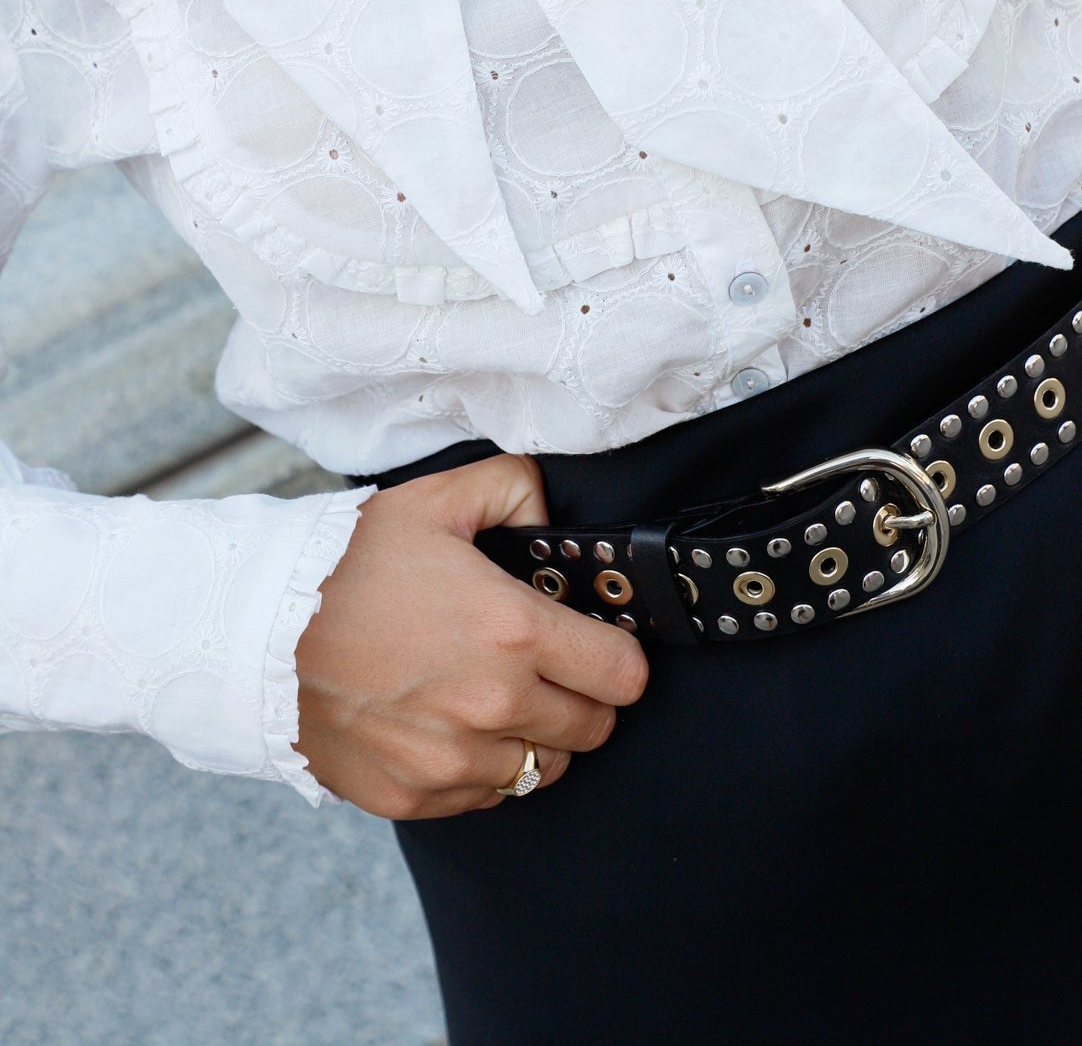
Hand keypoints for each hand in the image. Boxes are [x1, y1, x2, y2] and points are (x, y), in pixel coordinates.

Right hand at [295, 455, 648, 817]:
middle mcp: (491, 706)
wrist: (254, 631)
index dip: (618, 657)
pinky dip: (481, 769)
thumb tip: (548, 515)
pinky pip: (485, 798)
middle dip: (582, 697)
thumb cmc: (345, 563)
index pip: (623, 676)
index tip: (597, 644)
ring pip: (542, 770)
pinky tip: (450, 725)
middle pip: (593, 729)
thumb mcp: (435, 499)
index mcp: (512, 633)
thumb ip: (512, 487)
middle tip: (547, 668)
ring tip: (495, 697)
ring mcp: (451, 763)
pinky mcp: (412, 797)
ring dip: (534, 737)